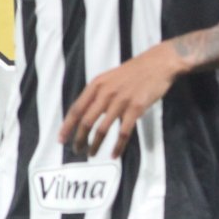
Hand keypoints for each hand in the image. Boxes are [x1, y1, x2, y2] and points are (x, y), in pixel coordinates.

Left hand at [59, 43, 182, 157]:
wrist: (157, 64)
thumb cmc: (133, 72)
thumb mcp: (109, 78)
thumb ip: (97, 93)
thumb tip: (85, 113)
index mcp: (97, 85)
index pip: (76, 108)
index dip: (67, 126)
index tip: (61, 139)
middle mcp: (105, 93)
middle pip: (86, 121)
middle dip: (79, 139)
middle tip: (77, 151)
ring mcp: (120, 101)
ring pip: (102, 129)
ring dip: (95, 145)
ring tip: (91, 154)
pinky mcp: (136, 108)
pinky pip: (124, 132)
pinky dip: (118, 146)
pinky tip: (114, 155)